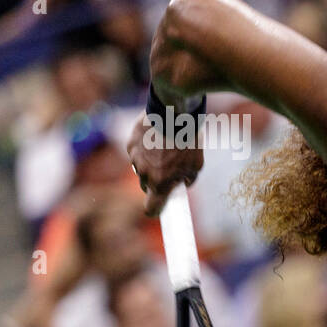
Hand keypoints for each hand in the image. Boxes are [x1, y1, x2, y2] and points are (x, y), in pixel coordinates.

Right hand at [126, 94, 202, 215]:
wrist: (174, 116)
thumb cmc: (188, 142)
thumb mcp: (196, 165)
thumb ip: (188, 179)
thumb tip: (183, 184)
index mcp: (160, 184)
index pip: (151, 208)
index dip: (155, 210)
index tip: (158, 210)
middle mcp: (144, 175)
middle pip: (147, 186)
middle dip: (156, 182)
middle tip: (169, 170)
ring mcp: (135, 159)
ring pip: (141, 168)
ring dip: (150, 164)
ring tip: (165, 149)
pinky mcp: (130, 144)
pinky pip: (137, 153)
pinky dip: (144, 149)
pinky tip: (156, 139)